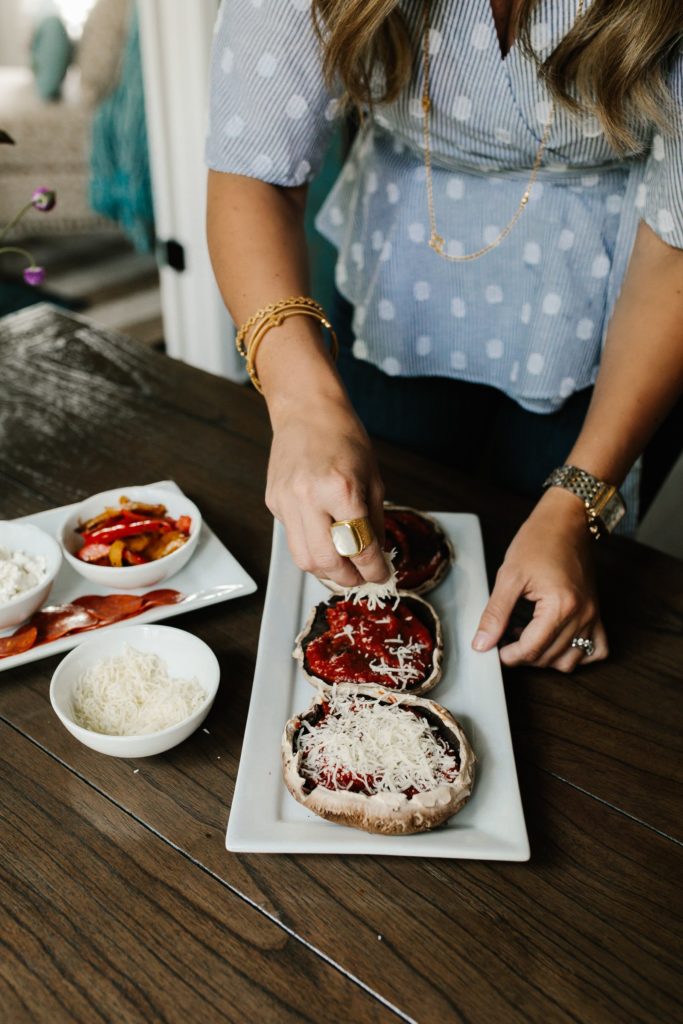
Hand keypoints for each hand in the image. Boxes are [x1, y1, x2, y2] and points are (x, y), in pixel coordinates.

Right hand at [266, 393, 388, 587]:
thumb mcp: (373, 479)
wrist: (307, 411)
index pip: (359, 545)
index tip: (381, 575)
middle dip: (347, 578)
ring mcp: (285, 501)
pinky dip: (311, 545)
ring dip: (325, 571)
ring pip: (303, 558)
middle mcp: (308, 497)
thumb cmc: (344, 438)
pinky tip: (324, 537)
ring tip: (343, 568)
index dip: (373, 568)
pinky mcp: (273, 502)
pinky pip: (292, 537)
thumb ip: (375, 521)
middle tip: (361, 577)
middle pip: (326, 561)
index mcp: (340, 488)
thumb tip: (377, 556)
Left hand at [472, 488, 607, 671]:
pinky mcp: (597, 613)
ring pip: (570, 660)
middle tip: (504, 638)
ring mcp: (593, 616)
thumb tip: (482, 644)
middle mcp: (582, 615)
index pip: (532, 650)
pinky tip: (556, 641)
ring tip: (526, 636)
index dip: (508, 656)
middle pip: (549, 658)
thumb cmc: (538, 541)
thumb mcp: (509, 576)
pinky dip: (576, 654)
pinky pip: (595, 650)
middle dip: (523, 655)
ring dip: (546, 657)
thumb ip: (495, 614)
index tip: (493, 650)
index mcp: (560, 606)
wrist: (566, 521)